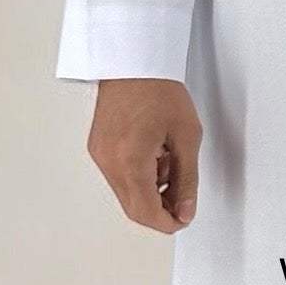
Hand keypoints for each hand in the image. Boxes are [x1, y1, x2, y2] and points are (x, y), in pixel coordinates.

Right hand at [88, 79, 201, 232]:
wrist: (133, 62)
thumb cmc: (159, 90)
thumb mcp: (187, 137)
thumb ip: (187, 180)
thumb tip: (186, 210)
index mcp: (130, 161)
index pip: (146, 212)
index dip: (168, 222)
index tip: (185, 218)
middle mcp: (109, 162)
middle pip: (133, 208)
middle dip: (160, 210)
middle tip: (183, 199)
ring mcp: (100, 155)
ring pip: (126, 194)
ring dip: (151, 192)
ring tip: (171, 164)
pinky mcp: (98, 148)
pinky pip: (118, 177)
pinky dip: (139, 177)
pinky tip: (156, 156)